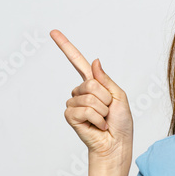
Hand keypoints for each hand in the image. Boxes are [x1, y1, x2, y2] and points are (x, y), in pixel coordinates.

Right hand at [50, 29, 132, 160]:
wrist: (116, 144)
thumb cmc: (121, 122)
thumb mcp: (119, 96)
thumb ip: (105, 79)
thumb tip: (94, 61)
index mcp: (94, 83)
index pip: (77, 61)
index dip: (65, 46)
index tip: (53, 32)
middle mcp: (81, 91)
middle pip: (91, 83)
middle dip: (106, 98)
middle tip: (109, 111)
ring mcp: (74, 103)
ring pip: (89, 98)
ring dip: (102, 111)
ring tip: (103, 120)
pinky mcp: (71, 116)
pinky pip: (84, 110)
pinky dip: (96, 119)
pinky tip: (98, 126)